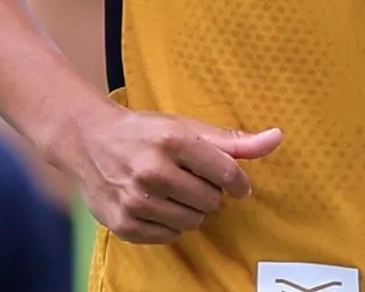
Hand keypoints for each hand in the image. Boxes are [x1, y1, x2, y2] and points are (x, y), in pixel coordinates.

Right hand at [59, 104, 283, 243]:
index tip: (238, 186)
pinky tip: (156, 205)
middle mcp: (153, 171)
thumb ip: (233, 140)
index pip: (227, 174)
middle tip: (189, 179)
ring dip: (190, 210)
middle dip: (208, 193)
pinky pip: (169, 236)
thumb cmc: (144, 133)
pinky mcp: (124, 224)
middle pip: (211, 201)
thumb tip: (276, 138)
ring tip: (172, 192)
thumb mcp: (186, 127)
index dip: (239, 183)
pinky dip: (169, 224)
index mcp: (173, 141)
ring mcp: (136, 200)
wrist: (87, 141)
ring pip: (192, 222)